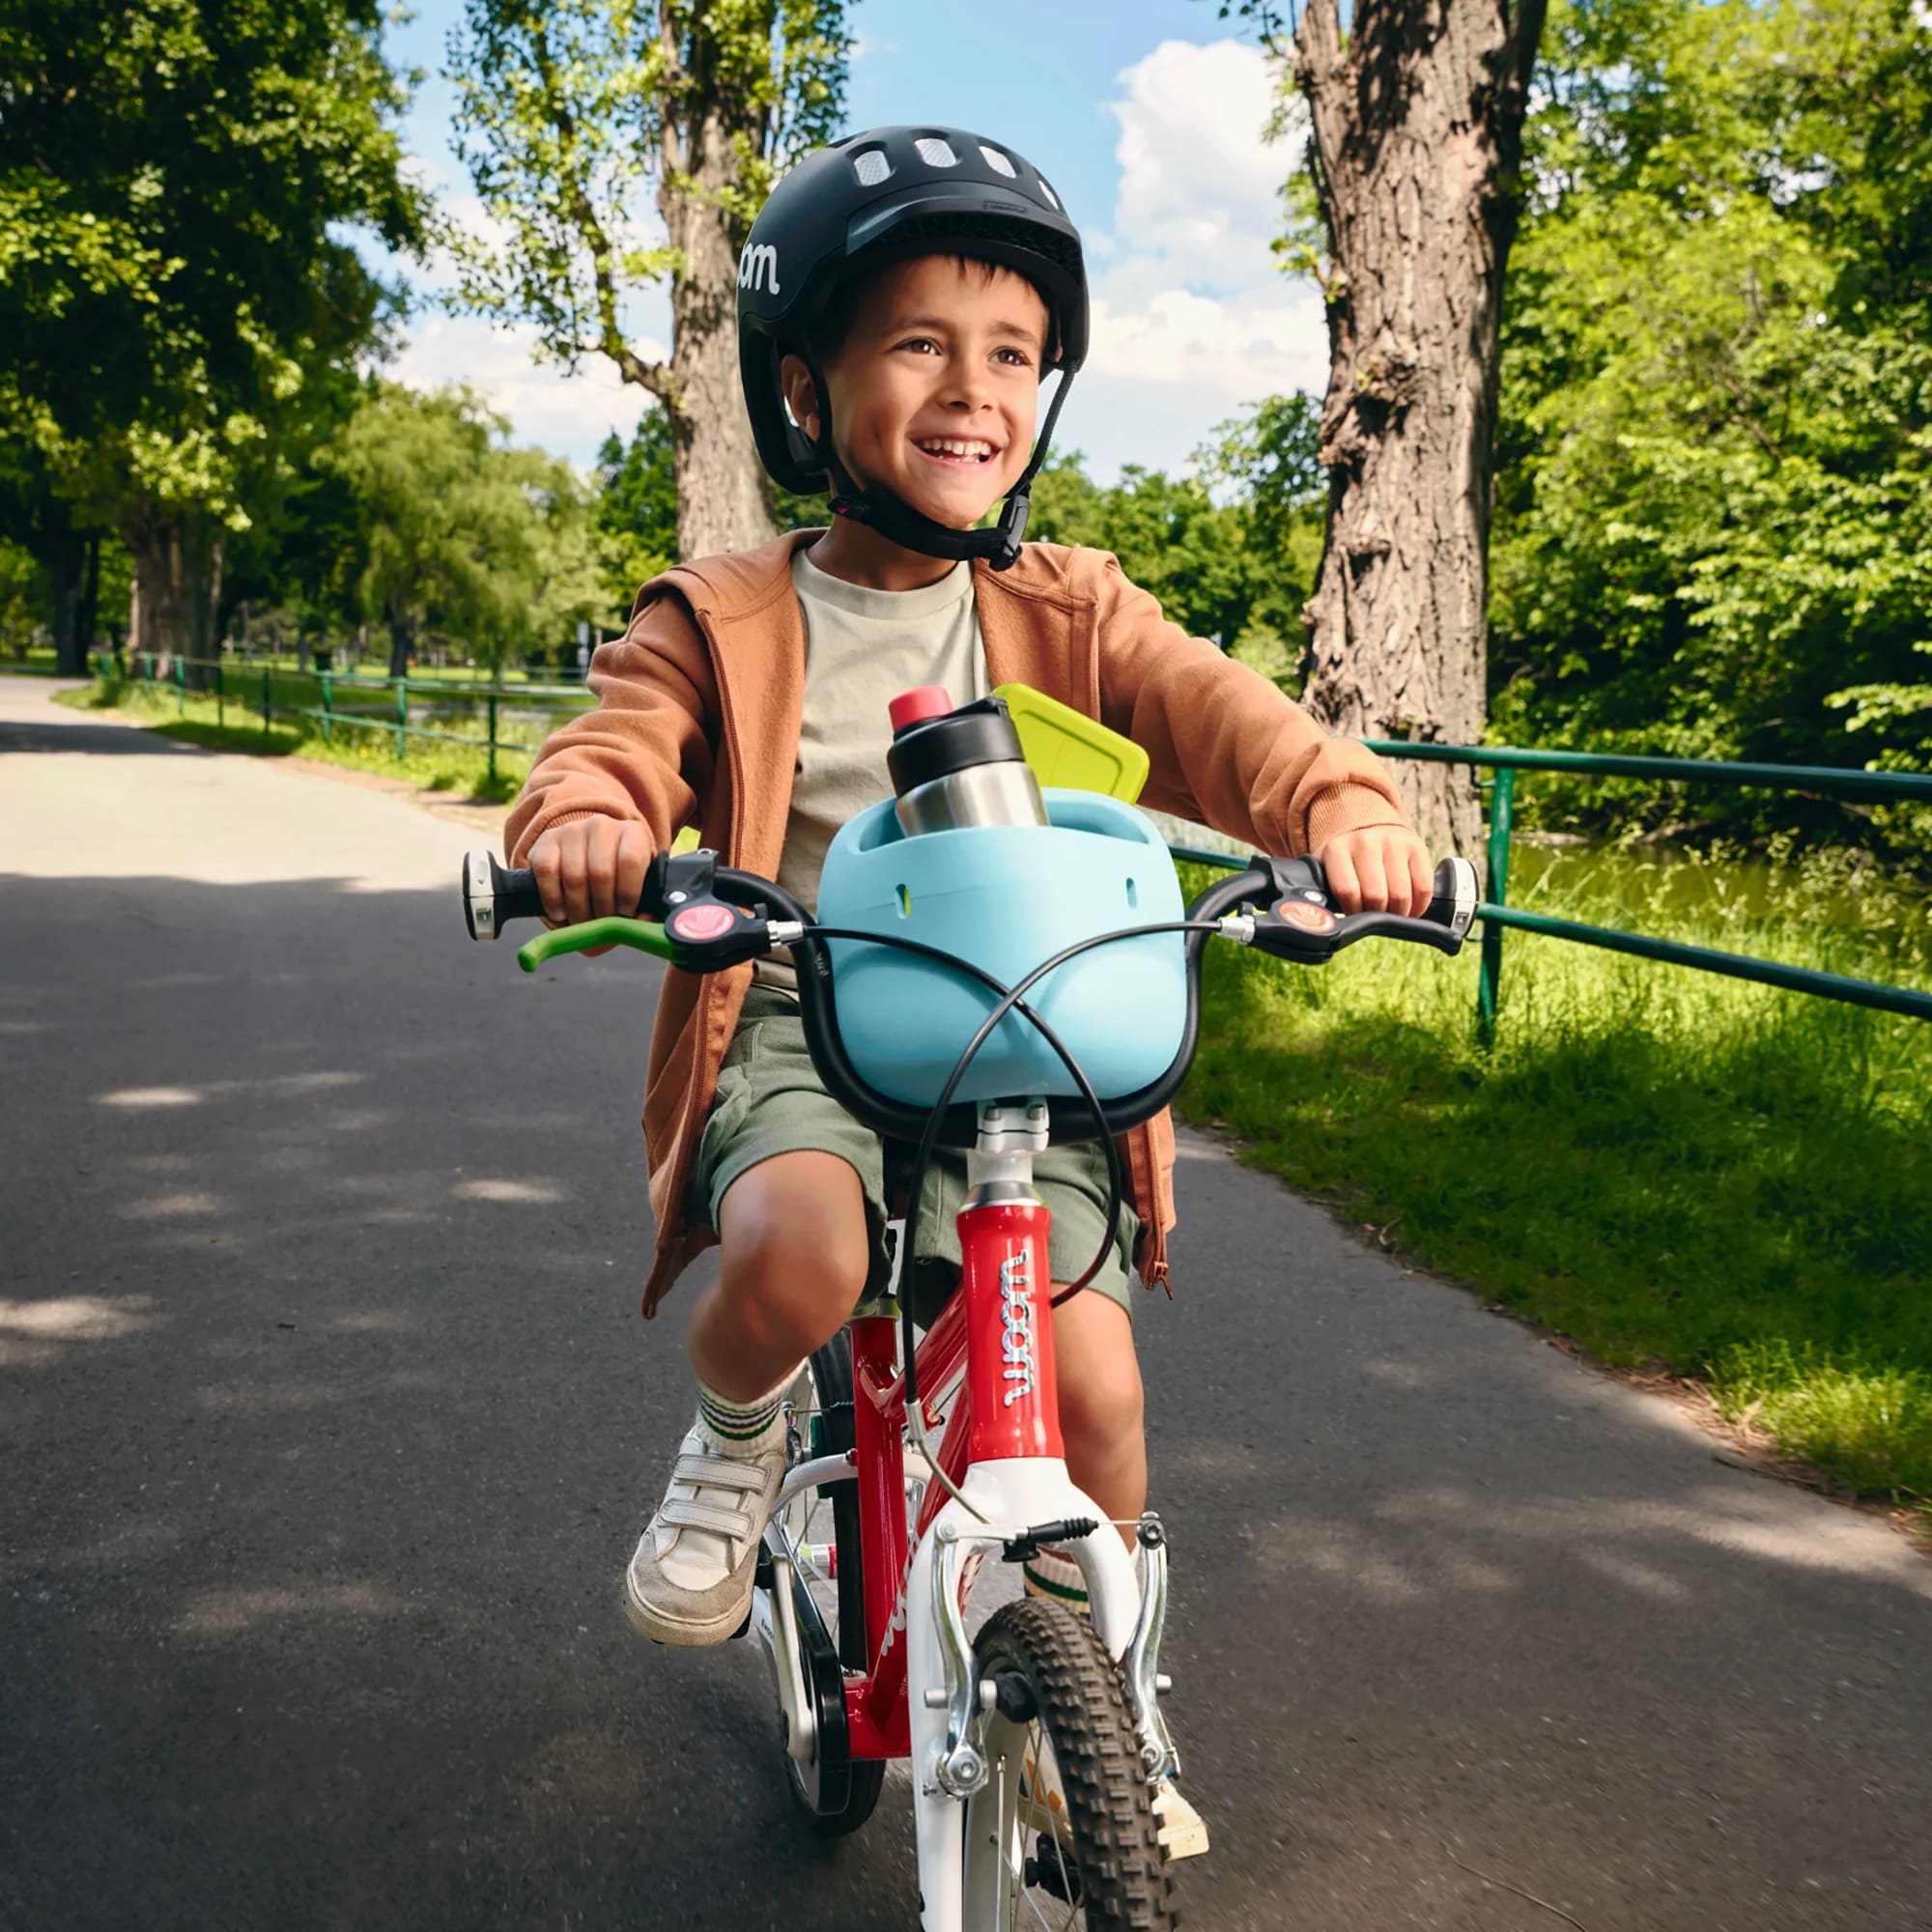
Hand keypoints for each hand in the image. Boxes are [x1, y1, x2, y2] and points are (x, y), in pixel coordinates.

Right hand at [526, 817, 655, 927]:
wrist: (584, 855)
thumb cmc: (618, 877)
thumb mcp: (638, 885)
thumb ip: (647, 906)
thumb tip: (643, 922)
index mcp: (632, 833)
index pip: (631, 860)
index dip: (628, 892)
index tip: (625, 911)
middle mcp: (602, 826)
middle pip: (601, 873)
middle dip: (602, 908)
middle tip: (601, 924)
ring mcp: (571, 831)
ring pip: (574, 877)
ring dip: (578, 909)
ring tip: (582, 921)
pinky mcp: (545, 841)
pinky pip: (547, 873)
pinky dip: (553, 899)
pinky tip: (561, 912)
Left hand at [1312, 826, 1433, 916]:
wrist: (1370, 831)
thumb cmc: (1348, 864)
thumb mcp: (1328, 872)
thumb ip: (1328, 894)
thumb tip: (1330, 924)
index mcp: (1337, 849)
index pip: (1347, 891)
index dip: (1353, 912)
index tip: (1355, 916)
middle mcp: (1365, 841)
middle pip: (1376, 896)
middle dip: (1376, 915)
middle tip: (1374, 916)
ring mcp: (1393, 842)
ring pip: (1400, 895)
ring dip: (1398, 914)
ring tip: (1391, 913)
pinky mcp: (1418, 847)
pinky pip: (1424, 888)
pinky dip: (1418, 906)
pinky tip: (1409, 907)